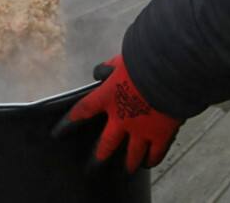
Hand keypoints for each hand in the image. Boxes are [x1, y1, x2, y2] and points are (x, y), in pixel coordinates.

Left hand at [53, 55, 182, 171]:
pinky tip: (149, 162)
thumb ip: (110, 67)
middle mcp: (122, 118)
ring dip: (129, 164)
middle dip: (99, 157)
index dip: (69, 122)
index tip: (58, 133)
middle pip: (106, 144)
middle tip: (93, 167)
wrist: (172, 69)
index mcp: (109, 96)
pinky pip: (156, 153)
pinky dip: (152, 159)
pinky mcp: (162, 133)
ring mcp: (142, 129)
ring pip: (132, 154)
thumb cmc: (147, 59)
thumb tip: (100, 71)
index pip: (83, 111)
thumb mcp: (123, 58)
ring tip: (127, 170)